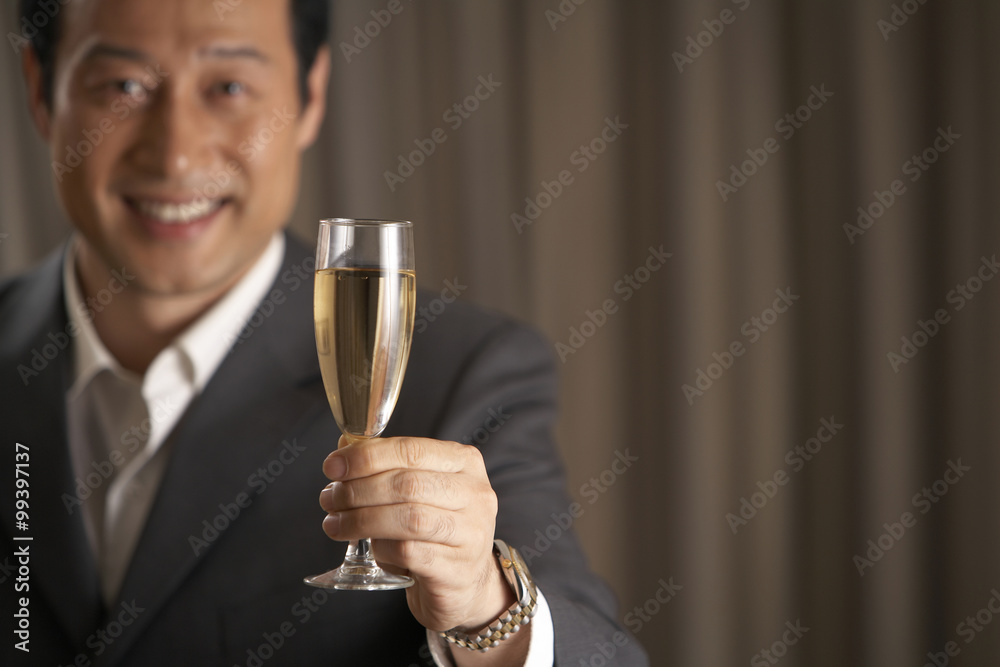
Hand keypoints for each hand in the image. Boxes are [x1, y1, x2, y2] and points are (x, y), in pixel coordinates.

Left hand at [318, 436, 513, 632]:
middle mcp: (475, 493)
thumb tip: (345, 445)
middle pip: (407, 484)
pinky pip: (410, 553)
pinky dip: (382, 549)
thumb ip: (385, 465)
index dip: (366, 457)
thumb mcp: (418, 489)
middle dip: (358, 490)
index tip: (332, 466)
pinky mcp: (458, 569)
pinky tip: (371, 549)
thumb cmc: (435, 529)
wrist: (465, 583)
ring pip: (408, 519)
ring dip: (362, 520)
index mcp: (465, 462)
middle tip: (330, 499)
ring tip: (337, 524)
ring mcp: (471, 533)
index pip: (411, 450)